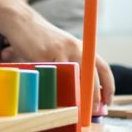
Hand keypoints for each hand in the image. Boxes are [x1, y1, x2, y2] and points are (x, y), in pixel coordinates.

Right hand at [0, 12, 114, 106]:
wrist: (22, 22)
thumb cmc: (42, 39)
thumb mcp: (63, 48)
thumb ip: (74, 63)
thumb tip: (84, 92)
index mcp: (82, 47)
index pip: (102, 68)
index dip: (108, 86)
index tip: (108, 101)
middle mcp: (74, 48)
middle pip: (90, 76)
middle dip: (94, 96)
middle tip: (93, 110)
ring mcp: (59, 51)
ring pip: (71, 79)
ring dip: (74, 95)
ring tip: (73, 108)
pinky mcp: (43, 55)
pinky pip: (51, 77)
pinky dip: (52, 88)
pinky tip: (51, 95)